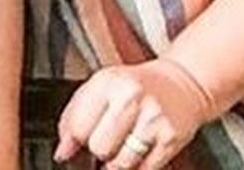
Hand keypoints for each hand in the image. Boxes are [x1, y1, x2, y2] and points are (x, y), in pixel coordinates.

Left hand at [54, 57, 213, 168]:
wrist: (180, 83)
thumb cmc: (136, 86)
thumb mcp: (101, 87)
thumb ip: (74, 116)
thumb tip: (63, 152)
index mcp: (108, 82)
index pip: (78, 126)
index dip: (72, 143)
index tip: (73, 147)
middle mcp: (131, 98)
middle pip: (98, 147)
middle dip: (98, 150)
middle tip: (106, 139)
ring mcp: (152, 119)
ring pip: (119, 163)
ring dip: (116, 162)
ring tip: (122, 144)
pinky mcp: (170, 139)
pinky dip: (135, 166)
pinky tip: (138, 150)